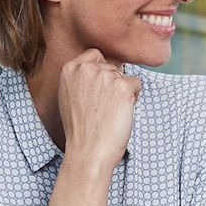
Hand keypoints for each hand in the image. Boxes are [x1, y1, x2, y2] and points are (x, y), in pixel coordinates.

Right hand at [57, 49, 141, 170]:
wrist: (88, 151)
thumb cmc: (80, 129)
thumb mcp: (69, 96)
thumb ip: (81, 78)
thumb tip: (102, 67)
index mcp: (69, 68)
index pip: (95, 54)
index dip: (101, 70)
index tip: (99, 89)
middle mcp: (87, 68)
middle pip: (112, 66)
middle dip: (113, 83)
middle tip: (103, 107)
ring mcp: (105, 76)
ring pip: (125, 76)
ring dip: (123, 92)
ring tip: (110, 112)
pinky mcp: (123, 87)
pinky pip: (137, 84)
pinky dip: (133, 98)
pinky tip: (120, 113)